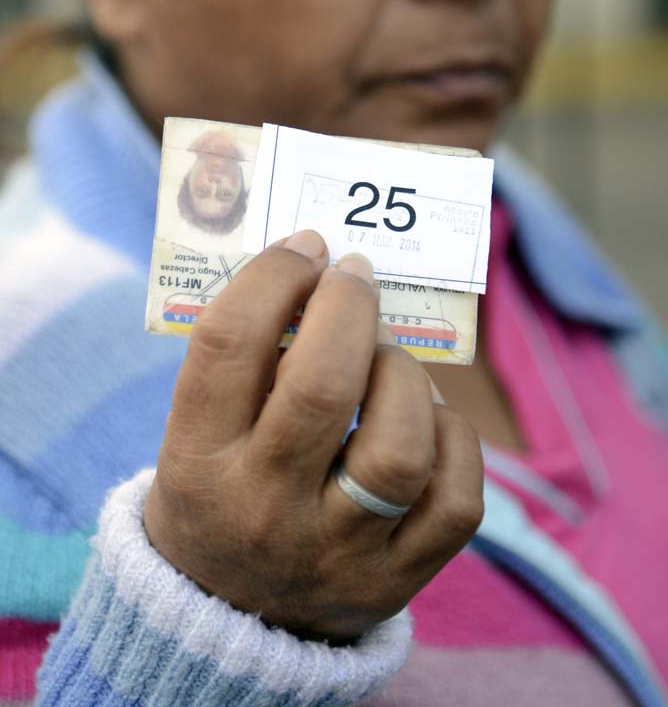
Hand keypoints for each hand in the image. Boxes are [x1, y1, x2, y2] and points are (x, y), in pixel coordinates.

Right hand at [143, 230, 483, 642]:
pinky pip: (456, 499)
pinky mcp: (397, 582)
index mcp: (198, 465)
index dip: (274, 276)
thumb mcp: (196, 434)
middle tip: (355, 275)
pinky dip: (452, 439)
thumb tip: (320, 269)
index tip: (306, 247)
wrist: (229, 620)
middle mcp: (264, 512)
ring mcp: (337, 555)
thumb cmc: (219, 493)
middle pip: (322, 387)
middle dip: (349, 309)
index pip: (229, 345)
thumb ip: (246, 361)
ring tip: (387, 360)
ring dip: (402, 376)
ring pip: (400, 448)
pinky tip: (426, 421)